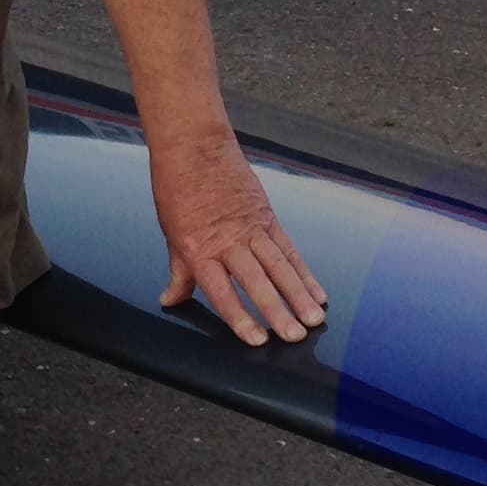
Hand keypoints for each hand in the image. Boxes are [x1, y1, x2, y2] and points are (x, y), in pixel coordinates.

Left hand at [151, 139, 326, 344]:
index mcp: (199, 248)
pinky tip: (316, 290)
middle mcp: (228, 240)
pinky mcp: (266, 216)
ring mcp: (251, 227)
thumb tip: (170, 300)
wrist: (194, 146)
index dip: (240, 317)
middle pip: (256, 280)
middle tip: (294, 335)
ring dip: (298, 294)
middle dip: (277, 310)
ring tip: (314, 318)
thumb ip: (179, 272)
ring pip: (278, 265)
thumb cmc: (177, 188)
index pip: (222, 291)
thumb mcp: (171, 232)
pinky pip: (287, 248)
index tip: (256, 339)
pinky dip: (303, 271)